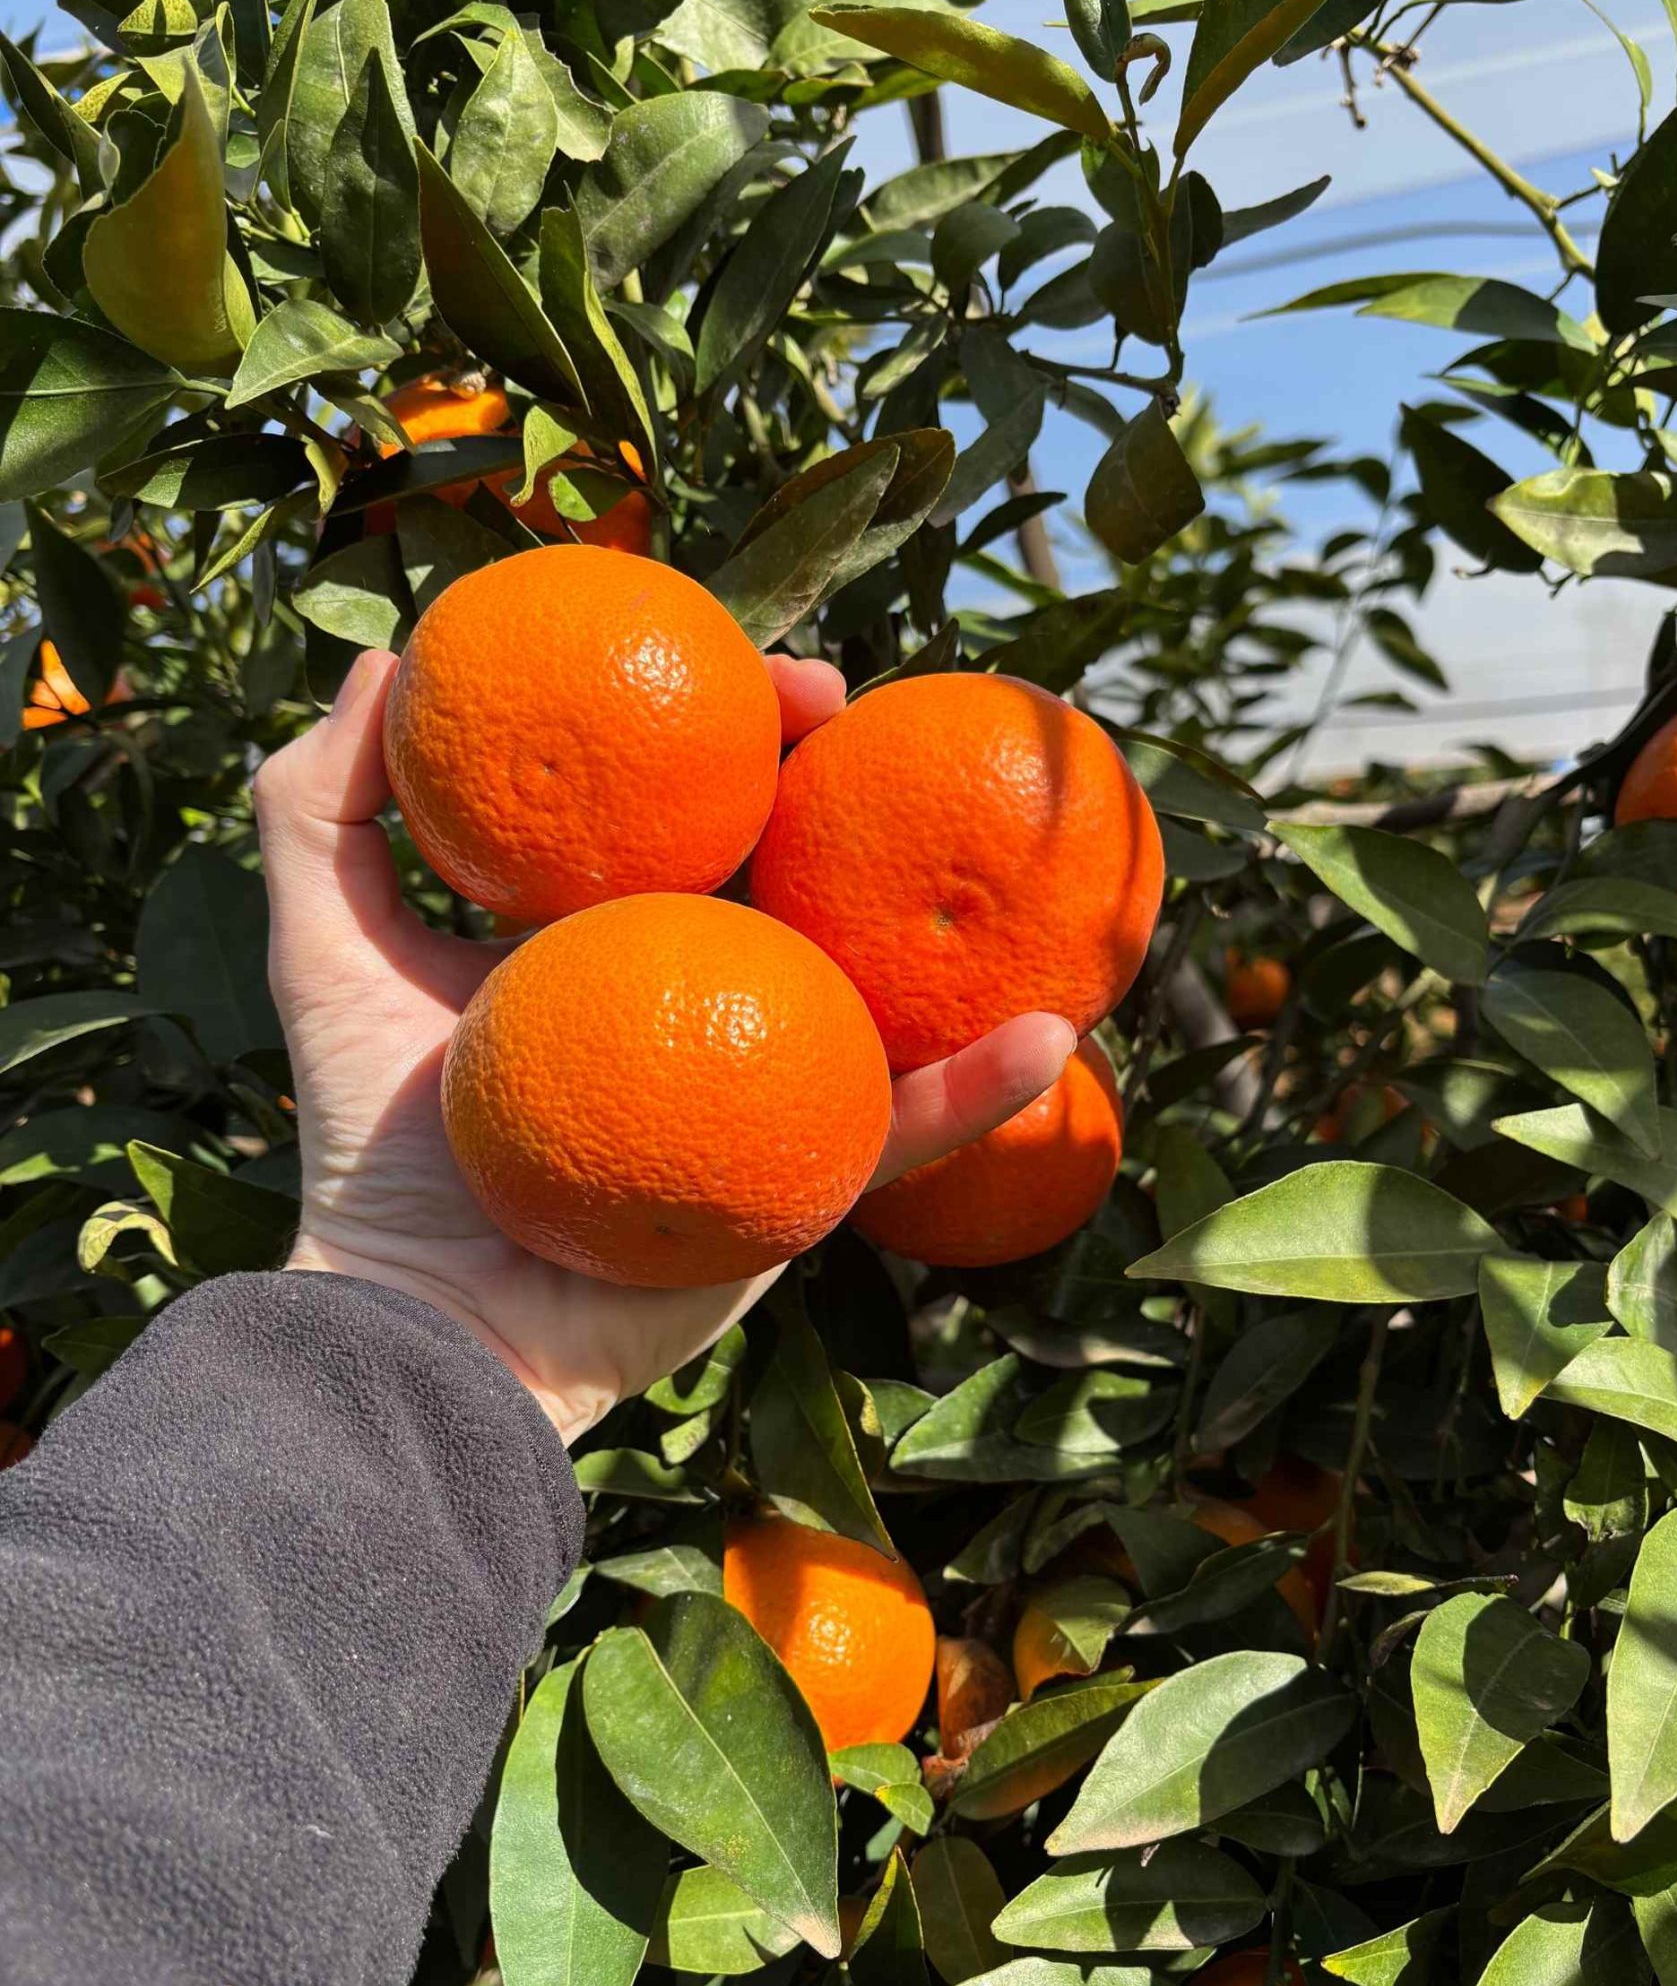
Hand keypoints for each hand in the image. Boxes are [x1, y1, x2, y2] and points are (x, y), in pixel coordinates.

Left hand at [255, 649, 1075, 1439]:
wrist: (430, 1319)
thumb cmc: (373, 1150)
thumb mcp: (328, 954)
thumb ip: (322, 810)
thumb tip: (385, 666)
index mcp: (603, 941)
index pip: (686, 812)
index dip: (732, 735)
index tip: (764, 672)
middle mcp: (693, 999)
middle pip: (793, 873)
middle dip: (842, 787)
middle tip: (872, 718)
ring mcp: (760, 1085)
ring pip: (881, 992)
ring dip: (958, 924)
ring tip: (1007, 849)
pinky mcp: (802, 1181)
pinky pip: (905, 1133)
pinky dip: (981, 1093)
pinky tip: (1046, 1034)